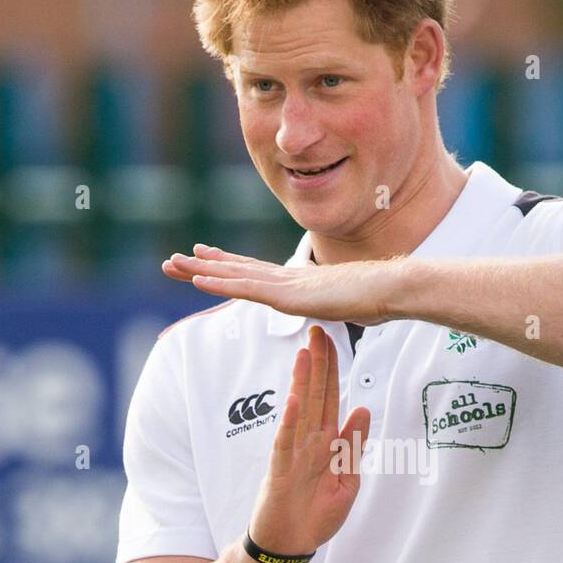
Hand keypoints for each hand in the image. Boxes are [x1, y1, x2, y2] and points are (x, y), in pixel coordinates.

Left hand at [162, 244, 394, 326]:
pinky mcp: (288, 296)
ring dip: (201, 271)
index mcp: (297, 283)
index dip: (226, 264)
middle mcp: (286, 279)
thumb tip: (352, 307)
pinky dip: (219, 283)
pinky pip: (245, 290)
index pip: (253, 272)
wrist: (390, 289)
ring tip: (172, 264)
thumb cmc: (377, 297)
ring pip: (234, 276)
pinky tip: (197, 280)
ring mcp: (285, 286)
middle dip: (202, 265)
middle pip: (236, 270)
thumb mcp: (350, 305)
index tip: (203, 255)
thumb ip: (341, 305)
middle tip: (172, 259)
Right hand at [247, 325, 370, 557]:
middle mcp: (309, 441)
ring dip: (302, 382)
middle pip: (314, 395)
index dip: (332, 370)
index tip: (333, 340)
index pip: (330, 397)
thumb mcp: (348, 480)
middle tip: (317, 330)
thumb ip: (354, 445)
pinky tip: (293, 401)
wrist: (291, 544)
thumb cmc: (317, 514)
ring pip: (299, 411)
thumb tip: (364, 409)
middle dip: (317, 364)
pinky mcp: (280, 471)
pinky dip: (289, 423)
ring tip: (305, 353)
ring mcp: (293, 453)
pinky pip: (285, 443)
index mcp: (327, 442)